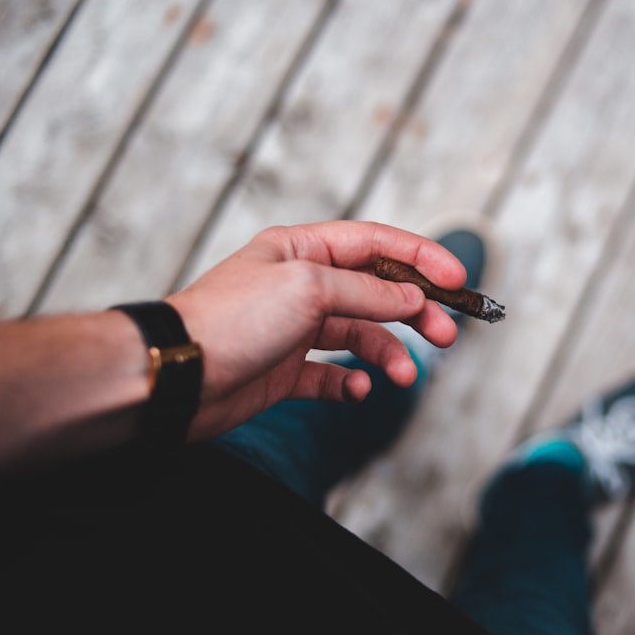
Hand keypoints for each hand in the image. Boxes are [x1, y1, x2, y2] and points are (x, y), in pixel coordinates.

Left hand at [166, 221, 465, 440]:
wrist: (176, 376)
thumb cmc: (231, 319)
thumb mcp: (309, 289)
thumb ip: (367, 292)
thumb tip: (412, 298)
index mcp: (302, 250)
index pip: (375, 244)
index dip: (421, 258)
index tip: (457, 279)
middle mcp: (300, 285)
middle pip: (375, 292)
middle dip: (415, 312)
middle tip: (446, 335)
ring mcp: (293, 328)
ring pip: (359, 336)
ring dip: (387, 354)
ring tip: (402, 376)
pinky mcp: (284, 370)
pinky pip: (330, 374)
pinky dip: (349, 382)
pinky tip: (355, 390)